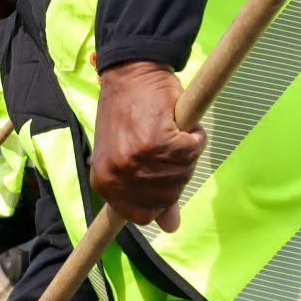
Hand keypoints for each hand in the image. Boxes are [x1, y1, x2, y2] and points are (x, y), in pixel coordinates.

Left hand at [91, 62, 205, 231]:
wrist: (129, 73)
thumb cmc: (129, 114)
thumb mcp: (129, 158)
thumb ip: (149, 195)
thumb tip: (171, 227)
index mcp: (105, 183)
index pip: (141, 216)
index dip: (160, 201)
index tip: (162, 179)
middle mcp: (118, 175)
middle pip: (167, 197)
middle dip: (177, 174)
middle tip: (167, 146)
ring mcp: (137, 159)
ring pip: (182, 174)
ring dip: (187, 153)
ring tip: (171, 132)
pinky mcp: (159, 140)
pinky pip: (192, 150)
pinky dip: (195, 137)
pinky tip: (181, 124)